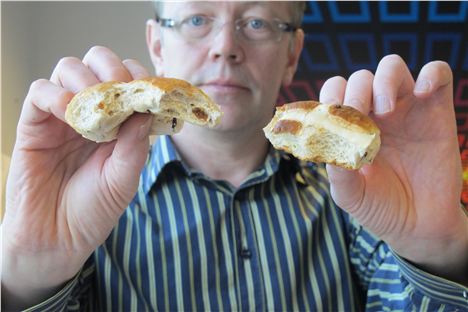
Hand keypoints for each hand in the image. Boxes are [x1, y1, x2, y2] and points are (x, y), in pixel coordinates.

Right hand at [1, 46, 152, 308]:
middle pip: (99, 63)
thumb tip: (146, 108)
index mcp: (118, 124)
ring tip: (94, 106)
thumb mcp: (123, 180)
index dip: (139, 78)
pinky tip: (69, 111)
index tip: (148, 90)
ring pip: (69, 69)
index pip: (129, 81)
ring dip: (86, 79)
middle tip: (120, 89)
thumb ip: (135, 146)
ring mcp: (62, 116)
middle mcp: (92, 113)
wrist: (56, 239)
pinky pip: (40, 91)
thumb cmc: (93, 211)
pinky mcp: (34, 124)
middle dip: (112, 69)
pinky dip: (55, 94)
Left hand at [320, 55, 466, 282]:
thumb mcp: (350, 194)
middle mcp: (375, 113)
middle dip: (355, 91)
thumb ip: (337, 171)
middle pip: (360, 77)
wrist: (418, 226)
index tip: (334, 117)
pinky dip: (430, 74)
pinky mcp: (437, 110)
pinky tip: (422, 94)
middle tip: (359, 115)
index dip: (331, 96)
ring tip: (385, 111)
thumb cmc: (379, 207)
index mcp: (350, 127)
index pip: (334, 92)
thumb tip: (327, 144)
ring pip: (392, 66)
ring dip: (384, 80)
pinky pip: (437, 73)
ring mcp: (406, 109)